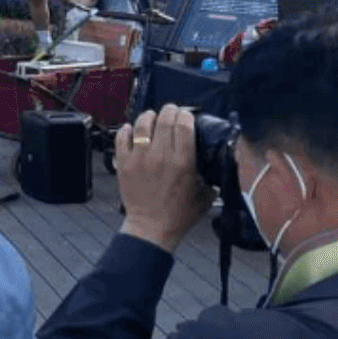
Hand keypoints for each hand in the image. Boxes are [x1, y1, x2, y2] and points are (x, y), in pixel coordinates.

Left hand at [116, 106, 215, 253]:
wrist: (151, 228)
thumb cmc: (178, 215)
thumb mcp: (205, 197)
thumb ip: (211, 179)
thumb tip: (215, 167)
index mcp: (183, 163)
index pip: (184, 126)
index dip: (186, 116)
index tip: (187, 115)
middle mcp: (161, 156)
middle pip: (164, 120)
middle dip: (170, 111)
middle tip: (172, 110)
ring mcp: (139, 158)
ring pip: (142, 125)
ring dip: (148, 116)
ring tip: (152, 115)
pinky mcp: (124, 163)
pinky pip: (122, 138)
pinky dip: (126, 130)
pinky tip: (131, 128)